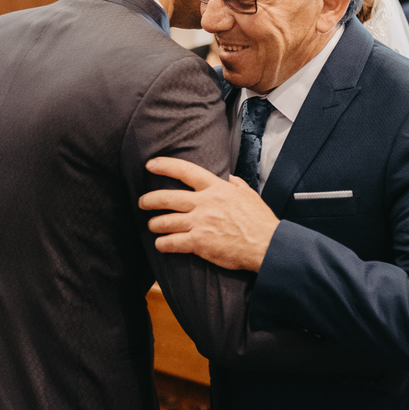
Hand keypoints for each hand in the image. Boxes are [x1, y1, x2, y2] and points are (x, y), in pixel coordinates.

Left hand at [138, 157, 278, 272]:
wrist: (266, 245)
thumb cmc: (260, 221)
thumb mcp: (250, 196)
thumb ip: (237, 185)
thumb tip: (231, 178)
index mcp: (216, 189)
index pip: (185, 171)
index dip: (165, 166)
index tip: (151, 165)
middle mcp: (204, 203)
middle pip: (168, 198)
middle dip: (150, 200)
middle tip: (142, 202)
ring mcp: (200, 223)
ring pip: (166, 221)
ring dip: (155, 224)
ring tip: (152, 225)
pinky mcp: (198, 243)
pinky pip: (172, 242)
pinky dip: (163, 244)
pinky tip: (160, 245)